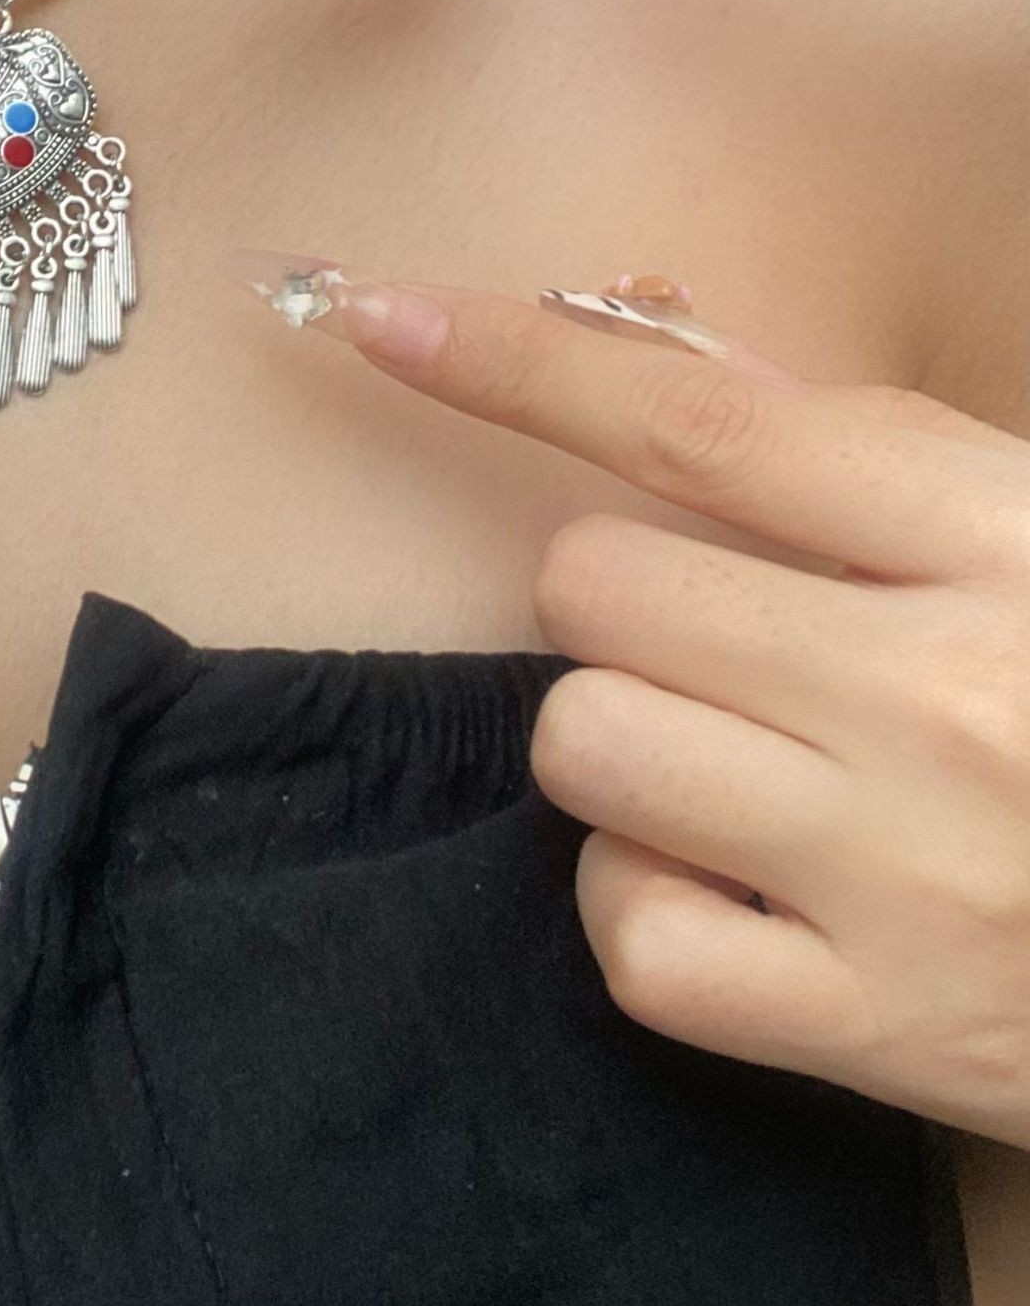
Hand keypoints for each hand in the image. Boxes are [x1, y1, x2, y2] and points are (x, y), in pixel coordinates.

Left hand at [231, 253, 1029, 1147]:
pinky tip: (742, 889)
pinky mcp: (873, 1027)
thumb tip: (625, 333)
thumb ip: (844, 448)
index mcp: (1001, 545)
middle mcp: (944, 704)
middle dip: (618, 597)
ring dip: (623, 741)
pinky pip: (624, 934)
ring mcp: (902, 877)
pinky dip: (646, 902)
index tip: (379, 316)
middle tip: (727, 640)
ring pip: (583, 745)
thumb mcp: (1027, 533)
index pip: (697, 428)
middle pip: (594, 588)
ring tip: (744, 767)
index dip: (514, 362)